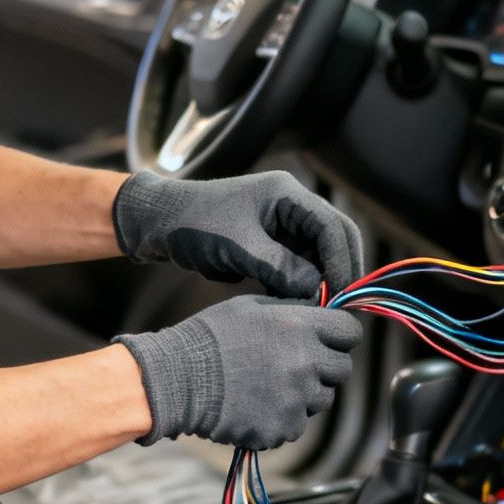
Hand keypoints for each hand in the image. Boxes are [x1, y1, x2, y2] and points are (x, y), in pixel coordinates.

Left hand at [113, 170, 363, 298]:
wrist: (161, 223)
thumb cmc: (194, 224)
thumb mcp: (238, 247)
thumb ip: (280, 268)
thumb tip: (317, 292)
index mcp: (287, 194)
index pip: (333, 226)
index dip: (343, 261)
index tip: (342, 293)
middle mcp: (291, 206)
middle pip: (333, 240)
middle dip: (339, 272)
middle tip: (339, 306)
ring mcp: (283, 225)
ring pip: (318, 256)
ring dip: (320, 281)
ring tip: (315, 309)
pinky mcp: (272, 244)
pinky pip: (298, 265)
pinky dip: (301, 284)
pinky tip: (295, 304)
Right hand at [114, 296, 363, 449]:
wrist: (177, 380)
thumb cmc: (210, 337)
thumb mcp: (252, 307)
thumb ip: (293, 310)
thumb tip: (320, 312)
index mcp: (301, 328)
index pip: (350, 332)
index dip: (339, 335)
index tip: (327, 339)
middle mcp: (306, 364)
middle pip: (342, 369)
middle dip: (325, 365)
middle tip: (296, 364)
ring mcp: (297, 400)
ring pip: (322, 399)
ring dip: (306, 394)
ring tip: (270, 384)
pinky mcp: (283, 428)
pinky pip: (297, 424)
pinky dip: (283, 418)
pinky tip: (256, 404)